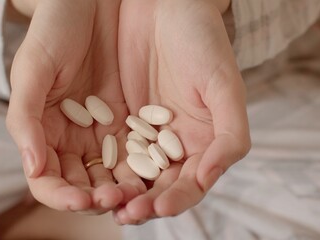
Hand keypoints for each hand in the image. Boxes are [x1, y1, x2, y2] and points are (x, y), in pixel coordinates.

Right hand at [6, 0, 134, 213]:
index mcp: (42, 133)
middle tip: (114, 200)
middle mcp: (71, 139)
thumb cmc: (53, 30)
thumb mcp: (32, 69)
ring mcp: (100, 132)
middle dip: (95, 199)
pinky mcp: (128, 121)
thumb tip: (31, 167)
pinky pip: (136, 151)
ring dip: (121, 190)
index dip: (60, 196)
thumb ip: (25, 118)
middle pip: (80, 184)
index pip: (46, 179)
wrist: (91, 3)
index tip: (80, 200)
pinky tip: (154, 174)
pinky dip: (143, 168)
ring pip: (110, 175)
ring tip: (136, 196)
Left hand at [114, 0, 250, 223]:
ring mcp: (145, 134)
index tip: (157, 206)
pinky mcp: (119, 120)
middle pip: (158, 186)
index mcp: (203, 142)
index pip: (190, 183)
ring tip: (103, 203)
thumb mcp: (223, 86)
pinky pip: (108, 149)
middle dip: (143, 203)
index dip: (176, 199)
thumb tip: (211, 179)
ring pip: (131, 174)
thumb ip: (229, 136)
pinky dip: (101, 167)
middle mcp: (174, 144)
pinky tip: (89, 176)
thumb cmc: (202, 42)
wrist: (164, 7)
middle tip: (125, 213)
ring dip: (118, 192)